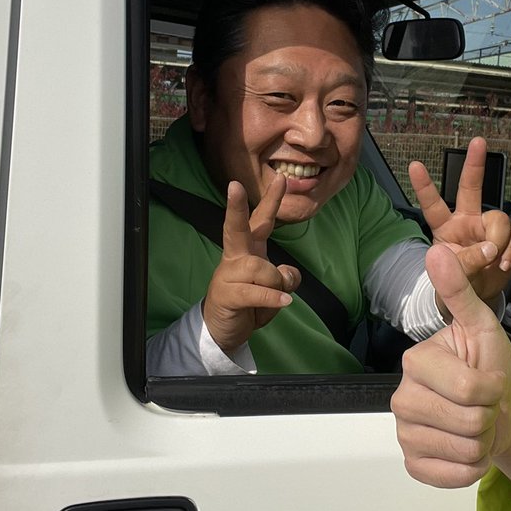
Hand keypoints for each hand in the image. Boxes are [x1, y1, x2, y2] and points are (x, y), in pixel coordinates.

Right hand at [202, 176, 300, 352]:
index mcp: (249, 250)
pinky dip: (272, 298)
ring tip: (277, 298)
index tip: (281, 180)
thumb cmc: (250, 304)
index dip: (272, 201)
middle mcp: (236, 257)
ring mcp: (228, 274)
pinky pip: (256, 291)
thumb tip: (286, 276)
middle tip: (234, 186)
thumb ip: (285, 279)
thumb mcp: (275, 290)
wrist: (224, 330)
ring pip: (261, 268)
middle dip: (236, 207)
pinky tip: (283, 302)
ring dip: (275, 284)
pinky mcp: (227, 294)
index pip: (261, 221)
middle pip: (237, 228)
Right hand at [392, 245, 510, 486]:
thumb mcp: (481, 325)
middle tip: (484, 405)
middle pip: (469, 422)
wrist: (495, 407)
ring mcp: (404, 433)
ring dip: (484, 441)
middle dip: (490, 416)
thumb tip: (437, 250)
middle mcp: (401, 397)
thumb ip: (459, 292)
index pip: (470, 389)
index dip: (494, 387)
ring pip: (464, 450)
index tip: (491, 378)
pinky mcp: (413, 464)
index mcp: (416, 361)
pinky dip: (472, 468)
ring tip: (477, 425)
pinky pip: (452, 477)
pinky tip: (467, 449)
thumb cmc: (488, 364)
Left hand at [408, 137, 510, 305]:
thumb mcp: (454, 278)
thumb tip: (490, 248)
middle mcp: (465, 221)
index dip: (425, 186)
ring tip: (493, 261)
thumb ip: (467, 263)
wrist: (476, 298)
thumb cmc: (458, 283)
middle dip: (474, 165)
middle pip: (470, 188)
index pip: (433, 205)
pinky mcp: (506, 238)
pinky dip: (510, 251)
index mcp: (444, 227)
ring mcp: (486, 227)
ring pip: (498, 219)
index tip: (414, 165)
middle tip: (478, 142)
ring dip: (498, 240)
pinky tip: (502, 263)